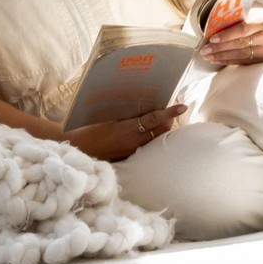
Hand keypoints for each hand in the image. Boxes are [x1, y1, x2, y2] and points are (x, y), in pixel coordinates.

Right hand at [66, 102, 186, 161]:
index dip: (170, 112)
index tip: (183, 106)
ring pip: (156, 139)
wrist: (79, 149)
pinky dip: (151, 138)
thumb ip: (129, 114)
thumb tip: (144, 106)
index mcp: (129, 128)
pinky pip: (146, 147)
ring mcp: (132, 151)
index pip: (155, 118)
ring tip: (162, 120)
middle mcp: (134, 141)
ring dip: (161, 130)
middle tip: (171, 110)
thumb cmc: (91, 129)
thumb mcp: (110, 117)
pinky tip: (148, 133)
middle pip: (161, 130)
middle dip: (168, 121)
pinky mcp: (129, 157)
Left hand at [201, 6, 262, 65]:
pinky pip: (243, 62)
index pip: (243, 29)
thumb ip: (242, 17)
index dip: (227, 35)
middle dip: (219, 48)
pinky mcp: (262, 61)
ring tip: (207, 56)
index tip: (212, 39)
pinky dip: (228, 61)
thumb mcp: (259, 15)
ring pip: (240, 55)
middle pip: (239, 44)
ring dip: (221, 56)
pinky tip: (217, 60)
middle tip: (204, 50)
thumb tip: (218, 20)